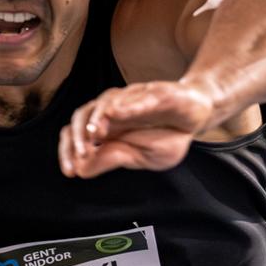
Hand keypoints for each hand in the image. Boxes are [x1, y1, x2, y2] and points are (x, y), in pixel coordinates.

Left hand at [59, 80, 218, 178]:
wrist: (197, 115)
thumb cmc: (168, 134)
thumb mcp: (139, 157)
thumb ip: (111, 159)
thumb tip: (80, 170)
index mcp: (107, 129)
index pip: (76, 135)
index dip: (68, 151)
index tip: (70, 171)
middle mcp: (113, 111)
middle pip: (82, 115)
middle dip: (78, 135)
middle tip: (82, 153)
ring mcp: (132, 99)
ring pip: (105, 102)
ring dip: (98, 118)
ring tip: (95, 133)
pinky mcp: (156, 93)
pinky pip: (139, 98)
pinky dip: (127, 105)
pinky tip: (116, 113)